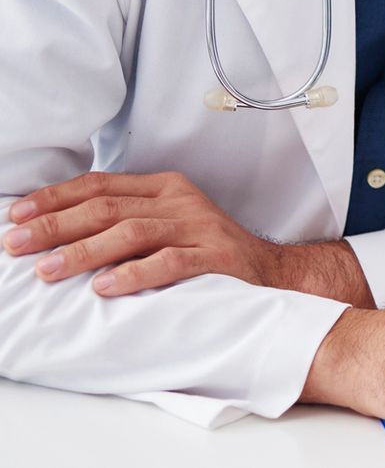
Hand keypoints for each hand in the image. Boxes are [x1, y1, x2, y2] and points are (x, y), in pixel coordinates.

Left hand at [3, 171, 367, 302]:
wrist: (271, 272)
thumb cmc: (207, 251)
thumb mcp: (166, 224)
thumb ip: (124, 220)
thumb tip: (57, 232)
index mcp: (163, 188)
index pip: (100, 185)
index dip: (56, 198)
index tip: (17, 214)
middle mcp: (179, 202)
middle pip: (108, 207)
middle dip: (57, 225)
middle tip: (18, 243)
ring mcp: (198, 228)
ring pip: (132, 232)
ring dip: (85, 252)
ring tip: (49, 269)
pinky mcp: (215, 257)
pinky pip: (170, 262)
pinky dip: (134, 275)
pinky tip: (106, 288)